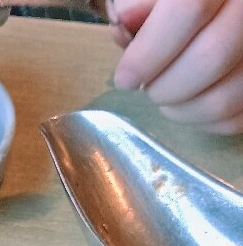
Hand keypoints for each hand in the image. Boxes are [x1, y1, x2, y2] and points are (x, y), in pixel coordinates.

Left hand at [111, 0, 242, 133]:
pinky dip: (202, 121)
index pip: (190, 8)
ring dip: (180, 109)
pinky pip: (233, 119)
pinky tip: (189, 102)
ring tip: (165, 94)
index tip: (126, 78)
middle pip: (211, 56)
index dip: (150, 50)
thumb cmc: (174, 7)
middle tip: (147, 87)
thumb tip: (126, 18)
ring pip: (224, 97)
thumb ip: (140, 2)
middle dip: (164, 86)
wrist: (214, 17)